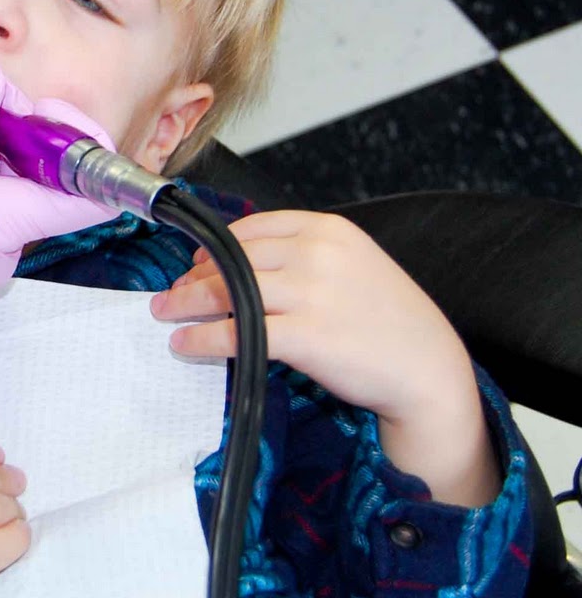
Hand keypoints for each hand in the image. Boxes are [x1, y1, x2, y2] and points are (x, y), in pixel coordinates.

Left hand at [150, 210, 498, 504]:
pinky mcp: (304, 336)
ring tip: (167, 314)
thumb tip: (241, 264)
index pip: (252, 229)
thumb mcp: (354, 266)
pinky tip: (187, 344)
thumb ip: (305, 257)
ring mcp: (311, 294)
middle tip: (173, 293)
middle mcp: (317, 254)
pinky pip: (236, 331)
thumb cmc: (390, 321)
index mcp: (328, 230)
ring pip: (227, 289)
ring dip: (187, 303)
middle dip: (194, 277)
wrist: (429, 368)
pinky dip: (203, 337)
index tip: (196, 262)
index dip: (215, 246)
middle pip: (232, 258)